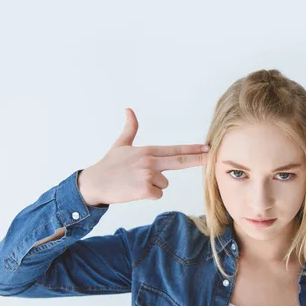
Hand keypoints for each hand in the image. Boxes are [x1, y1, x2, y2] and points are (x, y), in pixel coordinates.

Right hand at [78, 108, 209, 205]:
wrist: (94, 183)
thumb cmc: (108, 165)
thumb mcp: (120, 145)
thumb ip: (130, 129)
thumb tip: (129, 110)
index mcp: (146, 151)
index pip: (174, 149)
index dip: (192, 149)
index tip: (206, 148)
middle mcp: (149, 161)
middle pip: (179, 161)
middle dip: (197, 159)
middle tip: (211, 158)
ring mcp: (147, 175)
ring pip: (164, 183)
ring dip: (154, 186)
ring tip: (136, 182)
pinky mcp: (144, 190)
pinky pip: (157, 194)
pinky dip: (148, 195)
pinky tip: (134, 190)